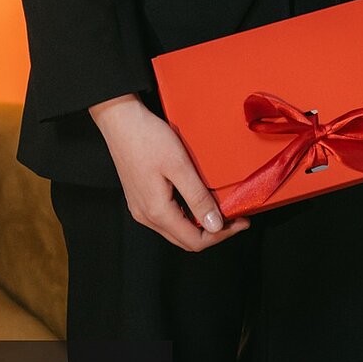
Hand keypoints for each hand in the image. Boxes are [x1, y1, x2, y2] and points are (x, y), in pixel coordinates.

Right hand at [89, 94, 250, 251]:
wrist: (120, 120)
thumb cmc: (148, 138)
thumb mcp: (179, 166)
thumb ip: (197, 198)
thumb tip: (215, 226)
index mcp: (157, 212)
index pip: (194, 241)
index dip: (221, 235)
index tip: (242, 220)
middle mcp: (146, 216)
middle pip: (185, 239)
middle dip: (214, 232)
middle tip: (237, 216)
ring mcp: (141, 208)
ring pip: (176, 229)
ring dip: (201, 224)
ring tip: (223, 208)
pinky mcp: (141, 197)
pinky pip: (168, 217)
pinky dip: (188, 215)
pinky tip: (200, 200)